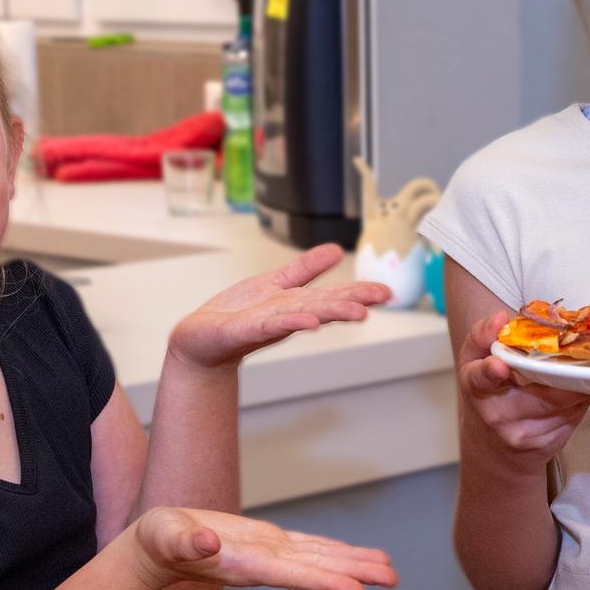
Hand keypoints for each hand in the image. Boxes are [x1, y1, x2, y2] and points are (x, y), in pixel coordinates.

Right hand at [128, 506, 398, 589]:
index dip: (326, 582)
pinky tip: (355, 556)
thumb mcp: (166, 536)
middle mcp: (263, 564)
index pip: (292, 576)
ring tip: (389, 569)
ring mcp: (267, 555)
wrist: (154, 549)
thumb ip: (185, 541)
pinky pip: (308, 549)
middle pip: (316, 570)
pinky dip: (334, 551)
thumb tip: (206, 542)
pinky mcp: (266, 543)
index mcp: (244, 564)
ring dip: (354, 563)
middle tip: (394, 579)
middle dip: (355, 573)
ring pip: (318, 559)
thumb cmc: (158, 542)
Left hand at [167, 244, 391, 372]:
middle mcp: (287, 315)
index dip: (359, 292)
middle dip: (353, 302)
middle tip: (381, 299)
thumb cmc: (238, 313)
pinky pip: (270, 325)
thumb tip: (336, 249)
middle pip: (324, 305)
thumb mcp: (275, 283)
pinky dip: (291, 322)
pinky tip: (309, 321)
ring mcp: (268, 324)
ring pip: (304, 315)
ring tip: (357, 312)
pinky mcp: (244, 330)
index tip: (387, 292)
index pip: (332, 296)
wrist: (202, 339)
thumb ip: (306, 269)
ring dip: (331, 313)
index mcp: (296, 303)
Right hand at [458, 311, 589, 465]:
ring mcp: (525, 435)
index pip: (481, 379)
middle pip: (543, 397)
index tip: (499, 366)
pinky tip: (581, 388)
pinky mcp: (548, 445)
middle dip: (569, 376)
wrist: (492, 447)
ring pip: (566, 406)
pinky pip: (575, 416)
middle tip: (587, 354)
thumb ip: (482, 335)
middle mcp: (499, 415)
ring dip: (583, 385)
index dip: (490, 372)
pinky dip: (583, 399)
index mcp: (477, 387)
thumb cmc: (485, 393)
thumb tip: (501, 318)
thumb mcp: (473, 361)